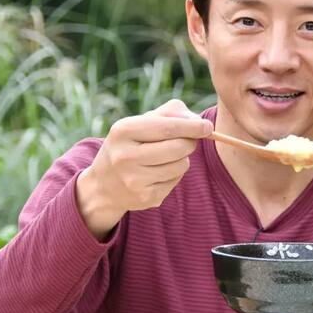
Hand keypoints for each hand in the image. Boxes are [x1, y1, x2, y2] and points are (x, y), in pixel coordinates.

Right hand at [75, 99, 212, 238]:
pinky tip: (158, 173)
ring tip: (166, 157)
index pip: (168, 127)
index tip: (208, 126)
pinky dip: (174, 174)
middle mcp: (125, 156)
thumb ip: (168, 114)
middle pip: (179, 147)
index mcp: (123, 131)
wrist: (103, 185)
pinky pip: (176, 181)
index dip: (193, 126)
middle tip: (187, 141)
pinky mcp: (146, 198)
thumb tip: (197, 121)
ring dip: (182, 159)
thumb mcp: (138, 123)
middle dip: (190, 142)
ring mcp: (135, 180)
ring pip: (181, 165)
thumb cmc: (129, 145)